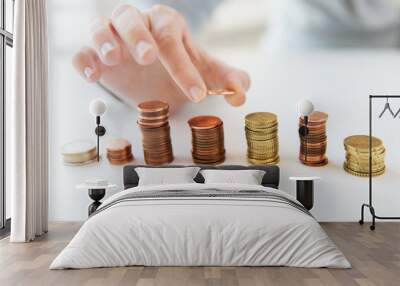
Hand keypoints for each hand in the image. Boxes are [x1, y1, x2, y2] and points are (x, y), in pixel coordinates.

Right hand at [72, 4, 249, 111]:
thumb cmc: (177, 68)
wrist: (152, 76)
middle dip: (139, 36)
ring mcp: (112, 37)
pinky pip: (81, 52)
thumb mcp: (203, 73)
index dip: (185, 67)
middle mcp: (137, 24)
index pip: (173, 39)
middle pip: (132, 19)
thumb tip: (241, 92)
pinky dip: (83, 61)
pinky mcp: (93, 55)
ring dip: (105, 40)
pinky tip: (92, 76)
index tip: (197, 94)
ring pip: (100, 26)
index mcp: (165, 24)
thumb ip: (225, 79)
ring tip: (114, 59)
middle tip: (149, 57)